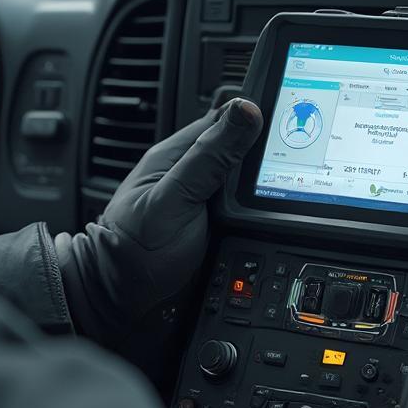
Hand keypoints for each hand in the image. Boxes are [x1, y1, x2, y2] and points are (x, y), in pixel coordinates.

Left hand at [55, 98, 262, 346]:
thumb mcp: (176, 197)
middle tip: (286, 166)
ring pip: (245, 181)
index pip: (225, 119)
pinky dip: (258, 210)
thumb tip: (245, 110)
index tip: (287, 125)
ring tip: (280, 189)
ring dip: (263, 186)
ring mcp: (202, 199)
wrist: (120, 297)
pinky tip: (268, 213)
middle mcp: (190, 173)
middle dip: (263, 157)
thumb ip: (209, 155)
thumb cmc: (134, 248)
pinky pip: (244, 208)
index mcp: (176, 154)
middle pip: (240, 150)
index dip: (256, 118)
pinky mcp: (212, 224)